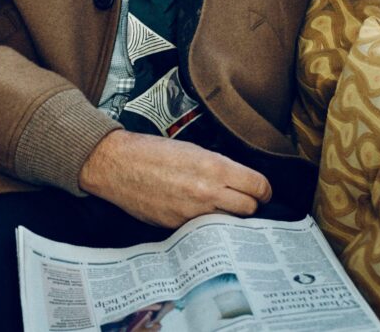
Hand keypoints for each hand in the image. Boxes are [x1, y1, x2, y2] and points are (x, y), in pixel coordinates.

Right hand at [78, 130, 271, 228]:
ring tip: (221, 208)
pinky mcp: (178, 225)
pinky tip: (198, 213)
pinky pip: (205, 229)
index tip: (261, 192)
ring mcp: (193, 212)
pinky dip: (207, 224)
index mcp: (214, 167)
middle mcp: (207, 192)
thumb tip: (238, 181)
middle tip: (243, 200)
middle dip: (250, 205)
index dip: (263, 190)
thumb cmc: (151, 152)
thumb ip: (218, 167)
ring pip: (230, 223)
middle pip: (249, 209)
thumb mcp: (191, 149)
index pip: (258, 186)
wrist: (116, 164)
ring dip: (230, 216)